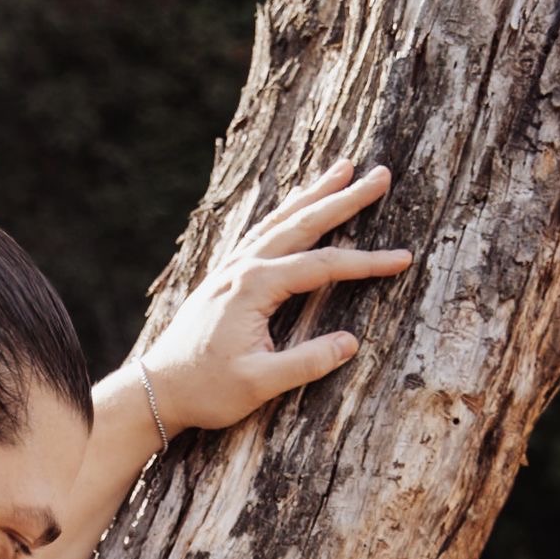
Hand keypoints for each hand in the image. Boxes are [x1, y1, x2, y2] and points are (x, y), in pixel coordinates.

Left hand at [142, 160, 410, 436]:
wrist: (156, 390)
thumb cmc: (206, 391)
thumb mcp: (259, 384)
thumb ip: (305, 363)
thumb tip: (350, 343)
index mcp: (254, 287)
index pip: (323, 266)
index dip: (367, 263)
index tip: (402, 260)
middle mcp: (242, 267)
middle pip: (303, 223)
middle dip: (344, 198)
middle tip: (381, 174)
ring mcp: (231, 268)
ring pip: (280, 219)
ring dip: (314, 194)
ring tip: (343, 167)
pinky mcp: (224, 276)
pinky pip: (261, 232)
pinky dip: (286, 212)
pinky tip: (296, 205)